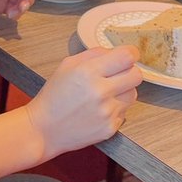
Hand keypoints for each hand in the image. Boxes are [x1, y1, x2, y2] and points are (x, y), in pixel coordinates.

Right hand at [24, 46, 142, 159]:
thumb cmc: (54, 96)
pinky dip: (115, 109)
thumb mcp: (67, 65)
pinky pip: (124, 112)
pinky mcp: (110, 128)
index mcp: (88, 72)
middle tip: (117, 74)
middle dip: (129, 71)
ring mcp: (107, 112)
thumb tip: (115, 52)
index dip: (131, 53)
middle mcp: (100, 92)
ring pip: (133, 94)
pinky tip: (99, 110)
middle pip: (136, 75)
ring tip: (105, 94)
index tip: (128, 55)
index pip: (127, 56)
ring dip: (123, 91)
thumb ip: (94, 54)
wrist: (44, 129)